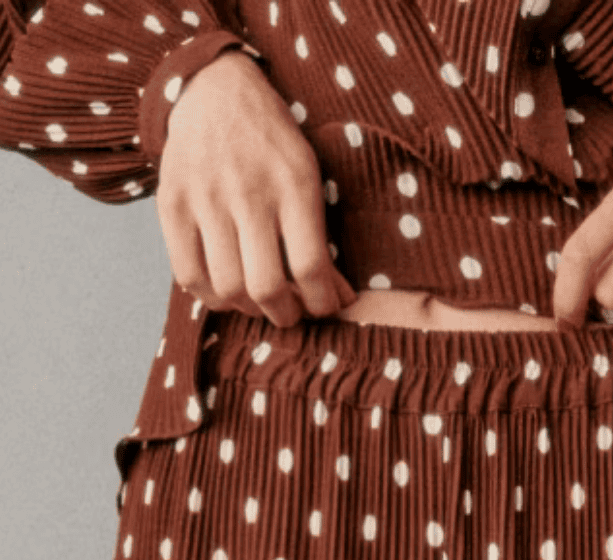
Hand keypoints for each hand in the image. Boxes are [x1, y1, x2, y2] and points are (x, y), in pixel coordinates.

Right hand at [156, 49, 356, 325]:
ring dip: (249, 309)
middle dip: (286, 315)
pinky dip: (211, 297)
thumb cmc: (273, 145)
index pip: (311, 267)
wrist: (213, 91)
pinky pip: (188, 275)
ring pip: (227, 289)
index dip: (322, 303)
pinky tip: (227, 291)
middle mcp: (248, 194)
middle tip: (291, 313)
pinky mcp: (171, 205)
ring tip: (260, 302)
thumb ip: (322, 238)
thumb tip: (340, 299)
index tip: (326, 308)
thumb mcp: (309, 178)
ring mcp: (205, 200)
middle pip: (267, 287)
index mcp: (294, 186)